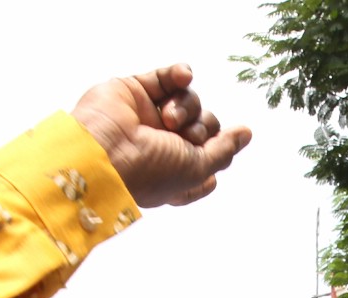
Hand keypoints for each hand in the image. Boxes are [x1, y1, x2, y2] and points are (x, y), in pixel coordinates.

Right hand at [70, 64, 251, 208]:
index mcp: (175, 173)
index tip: (203, 164)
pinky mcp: (136, 92)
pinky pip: (168, 77)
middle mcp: (162, 145)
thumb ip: (223, 150)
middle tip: (188, 137)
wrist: (102, 151)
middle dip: (204, 129)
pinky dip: (180, 74)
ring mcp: (149, 117)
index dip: (214, 158)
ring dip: (187, 108)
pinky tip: (182, 77)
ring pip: (190, 102)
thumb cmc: (148, 171)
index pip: (207, 162)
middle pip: (206, 127)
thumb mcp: (196, 168)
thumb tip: (246, 134)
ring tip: (169, 119)